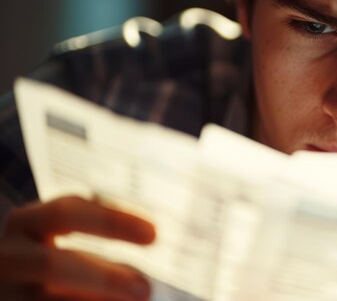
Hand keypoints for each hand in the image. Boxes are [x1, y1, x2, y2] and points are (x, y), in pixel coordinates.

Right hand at [0, 196, 155, 300]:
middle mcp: (9, 257)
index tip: (153, 235)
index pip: (67, 212)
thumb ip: (99, 237)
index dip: (112, 221)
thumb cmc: (52, 262)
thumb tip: (140, 274)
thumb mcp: (67, 243)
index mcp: (26, 222)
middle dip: (104, 278)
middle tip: (145, 289)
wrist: (14, 288)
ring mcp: (5, 292)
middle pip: (54, 265)